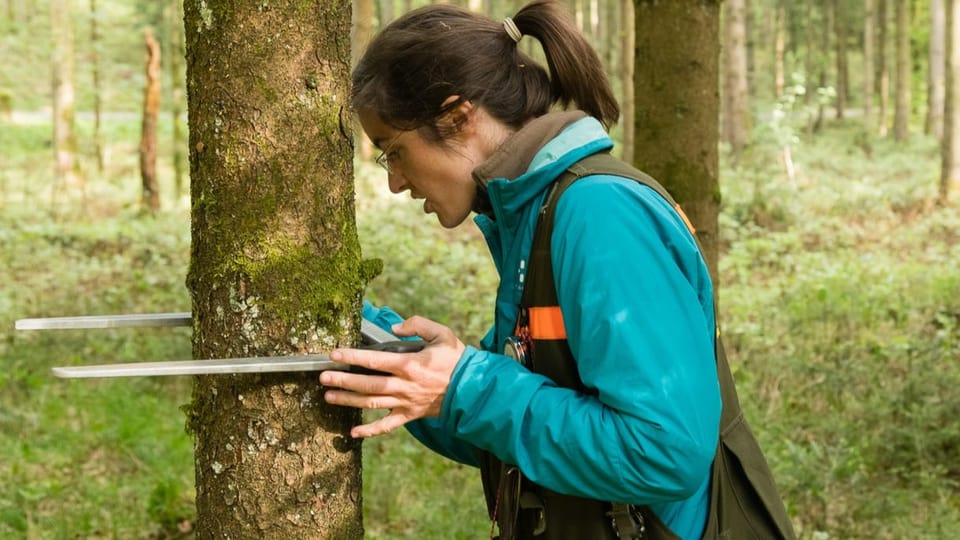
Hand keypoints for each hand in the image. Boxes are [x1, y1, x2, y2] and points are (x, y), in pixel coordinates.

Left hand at [319, 315, 464, 437]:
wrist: (473, 388)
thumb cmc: (456, 359)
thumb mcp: (442, 333)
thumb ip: (417, 325)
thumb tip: (395, 329)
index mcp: (409, 364)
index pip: (374, 360)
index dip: (352, 357)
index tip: (334, 354)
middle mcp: (404, 385)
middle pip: (367, 384)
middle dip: (343, 381)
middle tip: (323, 378)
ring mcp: (406, 402)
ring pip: (372, 403)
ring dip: (349, 401)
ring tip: (329, 397)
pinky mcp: (410, 415)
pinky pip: (387, 426)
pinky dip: (370, 431)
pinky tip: (353, 432)